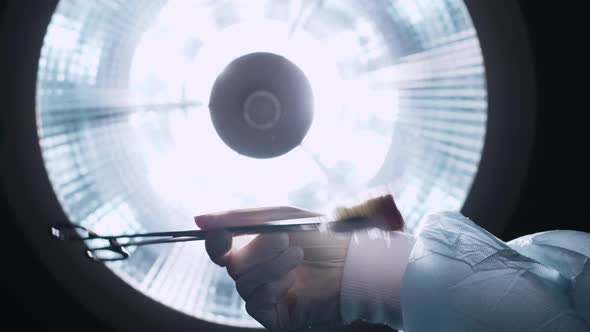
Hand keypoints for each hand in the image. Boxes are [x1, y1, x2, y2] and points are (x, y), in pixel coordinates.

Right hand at [200, 209, 349, 330]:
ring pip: (242, 282)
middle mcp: (256, 272)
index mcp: (255, 247)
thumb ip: (240, 217)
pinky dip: (272, 286)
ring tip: (298, 257)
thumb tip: (198, 220)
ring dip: (271, 266)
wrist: (353, 263)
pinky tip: (293, 281)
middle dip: (258, 249)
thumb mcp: (280, 216)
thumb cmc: (321, 236)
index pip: (220, 248)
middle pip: (232, 265)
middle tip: (286, 240)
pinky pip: (254, 302)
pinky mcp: (272, 315)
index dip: (216, 242)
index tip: (223, 235)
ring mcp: (264, 294)